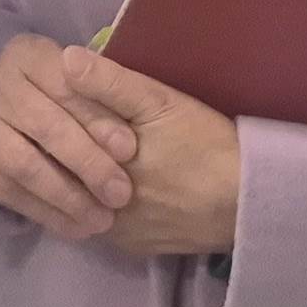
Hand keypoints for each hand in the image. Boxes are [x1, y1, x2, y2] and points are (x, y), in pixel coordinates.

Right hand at [0, 33, 140, 240]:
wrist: (16, 116)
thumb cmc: (72, 97)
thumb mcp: (92, 82)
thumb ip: (105, 86)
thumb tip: (92, 85)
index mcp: (27, 54)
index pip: (65, 85)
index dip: (99, 118)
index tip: (129, 150)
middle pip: (46, 127)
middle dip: (88, 164)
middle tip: (121, 194)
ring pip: (24, 165)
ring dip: (67, 197)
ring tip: (101, 219)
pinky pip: (6, 192)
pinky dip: (44, 213)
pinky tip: (74, 227)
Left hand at [58, 50, 239, 259]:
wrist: (248, 201)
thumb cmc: (204, 143)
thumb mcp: (159, 102)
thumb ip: (110, 83)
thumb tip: (66, 59)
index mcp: (98, 167)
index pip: (57, 143)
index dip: (59, 120)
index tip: (68, 105)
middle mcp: (98, 206)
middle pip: (68, 175)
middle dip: (67, 153)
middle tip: (82, 131)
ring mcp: (115, 233)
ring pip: (83, 202)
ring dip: (84, 182)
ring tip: (100, 157)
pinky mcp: (133, 247)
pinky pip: (105, 225)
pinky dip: (104, 205)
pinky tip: (120, 187)